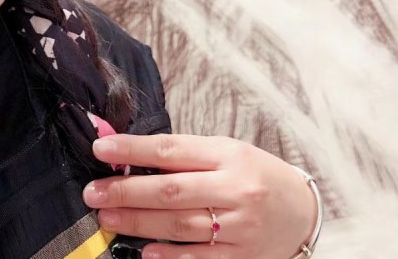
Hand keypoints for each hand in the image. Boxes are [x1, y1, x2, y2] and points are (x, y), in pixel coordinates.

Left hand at [82, 134, 316, 258]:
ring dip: (139, 223)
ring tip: (108, 218)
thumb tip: (134, 158)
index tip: (102, 150)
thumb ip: (184, 155)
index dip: (133, 150)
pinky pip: (201, 257)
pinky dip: (171, 255)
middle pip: (171, 191)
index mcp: (227, 155)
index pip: (171, 150)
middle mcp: (235, 189)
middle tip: (95, 193)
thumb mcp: (225, 152)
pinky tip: (145, 251)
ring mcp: (240, 226)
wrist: (302, 209)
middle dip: (127, 191)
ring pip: (180, 225)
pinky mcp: (243, 256)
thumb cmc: (255, 173)